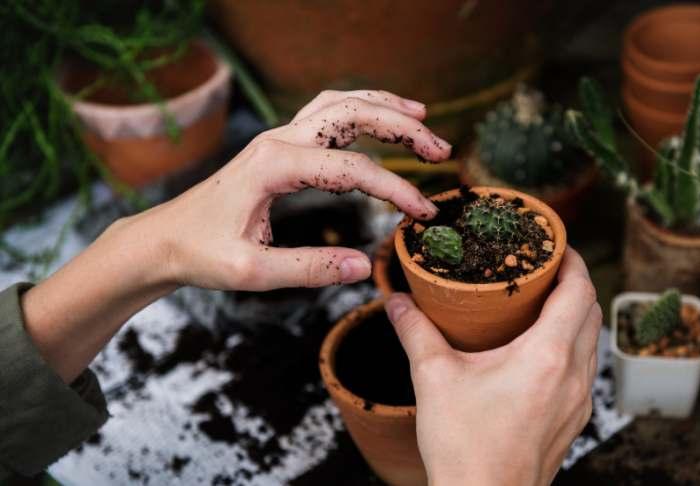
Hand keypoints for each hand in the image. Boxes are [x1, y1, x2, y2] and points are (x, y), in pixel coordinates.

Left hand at [22, 89, 450, 382]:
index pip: (352, 169)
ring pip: (340, 104)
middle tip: (440, 150)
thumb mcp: (252, 272)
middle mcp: (278, 141)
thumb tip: (363, 267)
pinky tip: (381, 117)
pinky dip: (361, 110)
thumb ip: (310, 269)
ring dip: (384, 108)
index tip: (423, 213)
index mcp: (273, 166)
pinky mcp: (279, 146)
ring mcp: (278, 138)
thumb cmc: (201, 254)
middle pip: (352, 114)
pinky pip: (326, 114)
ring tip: (423, 120)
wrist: (164, 239)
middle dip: (402, 127)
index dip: (395, 190)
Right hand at [385, 248, 600, 485]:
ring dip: (575, 315)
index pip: (579, 291)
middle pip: (591, 311)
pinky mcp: (574, 420)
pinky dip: (572, 346)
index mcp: (547, 356)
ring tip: (541, 303)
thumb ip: (415, 332)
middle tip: (543, 268)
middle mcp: (574, 376)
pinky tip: (540, 350)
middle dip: (573, 282)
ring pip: (592, 341)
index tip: (555, 244)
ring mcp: (579, 401)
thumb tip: (397, 301)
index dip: (572, 260)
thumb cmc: (464, 448)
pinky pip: (585, 368)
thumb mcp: (434, 379)